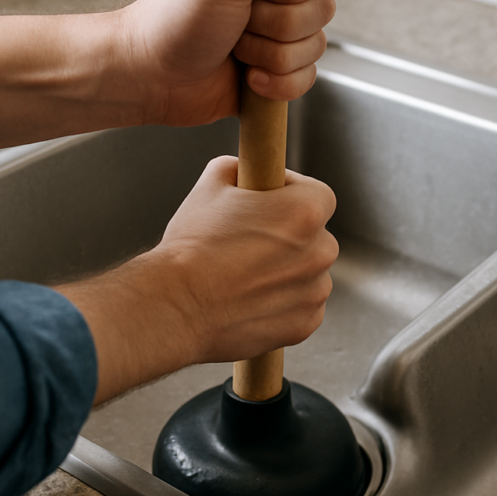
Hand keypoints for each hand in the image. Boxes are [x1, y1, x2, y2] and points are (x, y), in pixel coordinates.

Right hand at [56, 157, 337, 403]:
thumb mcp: (211, 185)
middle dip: (288, 236)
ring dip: (286, 272)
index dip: (291, 195)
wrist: (175, 305)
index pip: (316, 194)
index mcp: (305, 210)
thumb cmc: (192, 247)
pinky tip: (249, 299)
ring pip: (308, 274)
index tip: (269, 202)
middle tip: (250, 241)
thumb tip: (245, 172)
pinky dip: (282, 304)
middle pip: (314, 236)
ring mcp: (315, 292)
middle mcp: (320, 251)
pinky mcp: (305, 325)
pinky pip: (301, 306)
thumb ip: (240, 170)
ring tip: (244, 274)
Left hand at [121, 0, 342, 124]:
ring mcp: (280, 15)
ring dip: (272, 48)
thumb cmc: (174, 15)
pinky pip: (311, 68)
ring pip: (318, 31)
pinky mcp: (284, 55)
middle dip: (277, 10)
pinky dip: (278, 78)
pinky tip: (248, 72)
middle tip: (240, 10)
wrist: (156, 77)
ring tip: (236, 42)